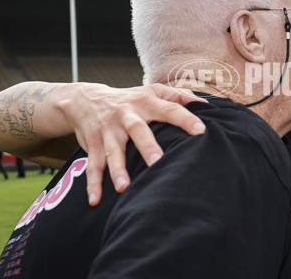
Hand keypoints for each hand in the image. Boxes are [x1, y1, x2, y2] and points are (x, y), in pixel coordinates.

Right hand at [58, 83, 206, 205]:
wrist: (85, 99)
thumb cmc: (129, 99)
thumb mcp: (152, 91)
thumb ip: (178, 96)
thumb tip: (205, 102)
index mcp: (146, 102)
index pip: (169, 109)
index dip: (186, 119)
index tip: (201, 131)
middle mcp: (126, 115)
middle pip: (138, 130)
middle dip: (147, 147)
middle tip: (158, 162)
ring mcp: (108, 130)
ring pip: (113, 150)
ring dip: (117, 169)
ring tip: (124, 187)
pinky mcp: (92, 143)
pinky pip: (93, 164)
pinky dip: (92, 183)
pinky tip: (95, 200)